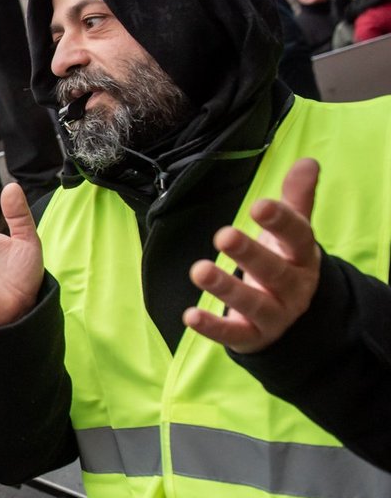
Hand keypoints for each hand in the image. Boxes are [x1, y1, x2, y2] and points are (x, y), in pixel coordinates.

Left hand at [184, 158, 320, 352]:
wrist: (294, 319)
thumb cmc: (285, 263)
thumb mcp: (293, 235)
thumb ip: (297, 200)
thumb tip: (308, 161)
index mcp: (302, 257)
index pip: (298, 237)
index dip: (281, 221)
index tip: (260, 204)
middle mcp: (292, 287)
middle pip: (274, 270)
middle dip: (251, 253)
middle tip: (224, 235)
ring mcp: (274, 315)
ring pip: (252, 303)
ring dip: (226, 287)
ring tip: (199, 270)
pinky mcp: (252, 337)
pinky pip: (232, 334)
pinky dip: (212, 327)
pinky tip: (190, 315)